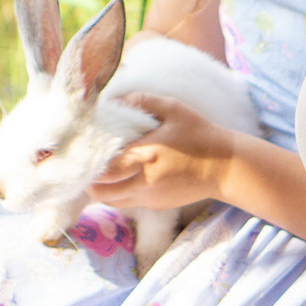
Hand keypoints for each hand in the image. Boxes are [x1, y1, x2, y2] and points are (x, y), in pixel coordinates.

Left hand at [89, 93, 236, 211]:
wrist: (226, 168)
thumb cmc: (200, 134)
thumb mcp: (174, 109)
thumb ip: (142, 101)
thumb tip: (115, 100)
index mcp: (147, 154)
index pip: (105, 166)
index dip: (88, 161)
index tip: (80, 149)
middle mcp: (144, 180)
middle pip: (100, 189)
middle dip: (88, 178)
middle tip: (83, 162)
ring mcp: (149, 197)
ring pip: (109, 200)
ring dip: (99, 188)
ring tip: (96, 171)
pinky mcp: (155, 205)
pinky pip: (123, 203)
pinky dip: (113, 193)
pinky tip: (115, 178)